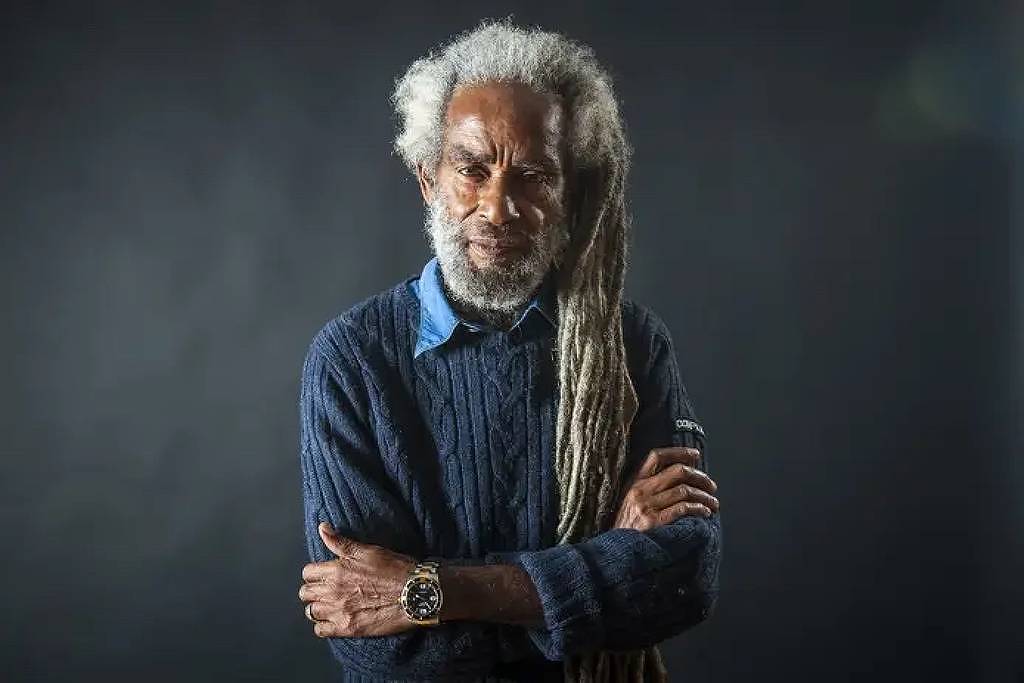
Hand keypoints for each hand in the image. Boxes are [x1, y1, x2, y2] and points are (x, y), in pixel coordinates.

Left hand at [298, 522, 416, 637]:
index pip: (308, 572)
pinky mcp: (347, 628)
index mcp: (337, 571)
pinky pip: (321, 630)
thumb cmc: (395, 569)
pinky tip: (334, 619)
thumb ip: (341, 542)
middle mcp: (333, 592)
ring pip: (311, 612)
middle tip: (325, 589)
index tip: (323, 574)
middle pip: (305, 593)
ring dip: (318, 607)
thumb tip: (322, 528)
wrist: (415, 594)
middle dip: (313, 589)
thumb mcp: (368, 550)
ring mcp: (339, 612)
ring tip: (329, 604)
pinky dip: (324, 625)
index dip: (314, 572)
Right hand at [612, 446, 718, 531]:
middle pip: (677, 472)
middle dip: (700, 476)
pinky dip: (698, 509)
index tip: (695, 455)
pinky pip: (683, 508)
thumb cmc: (626, 528)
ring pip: (684, 490)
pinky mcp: (654, 522)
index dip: (678, 452)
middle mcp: (640, 490)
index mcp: (635, 482)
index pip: (657, 457)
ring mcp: (647, 506)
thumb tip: (680, 480)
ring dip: (704, 496)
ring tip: (713, 503)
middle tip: (711, 486)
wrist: (615, 551)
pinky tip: (705, 512)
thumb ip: (648, 489)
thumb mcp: (630, 502)